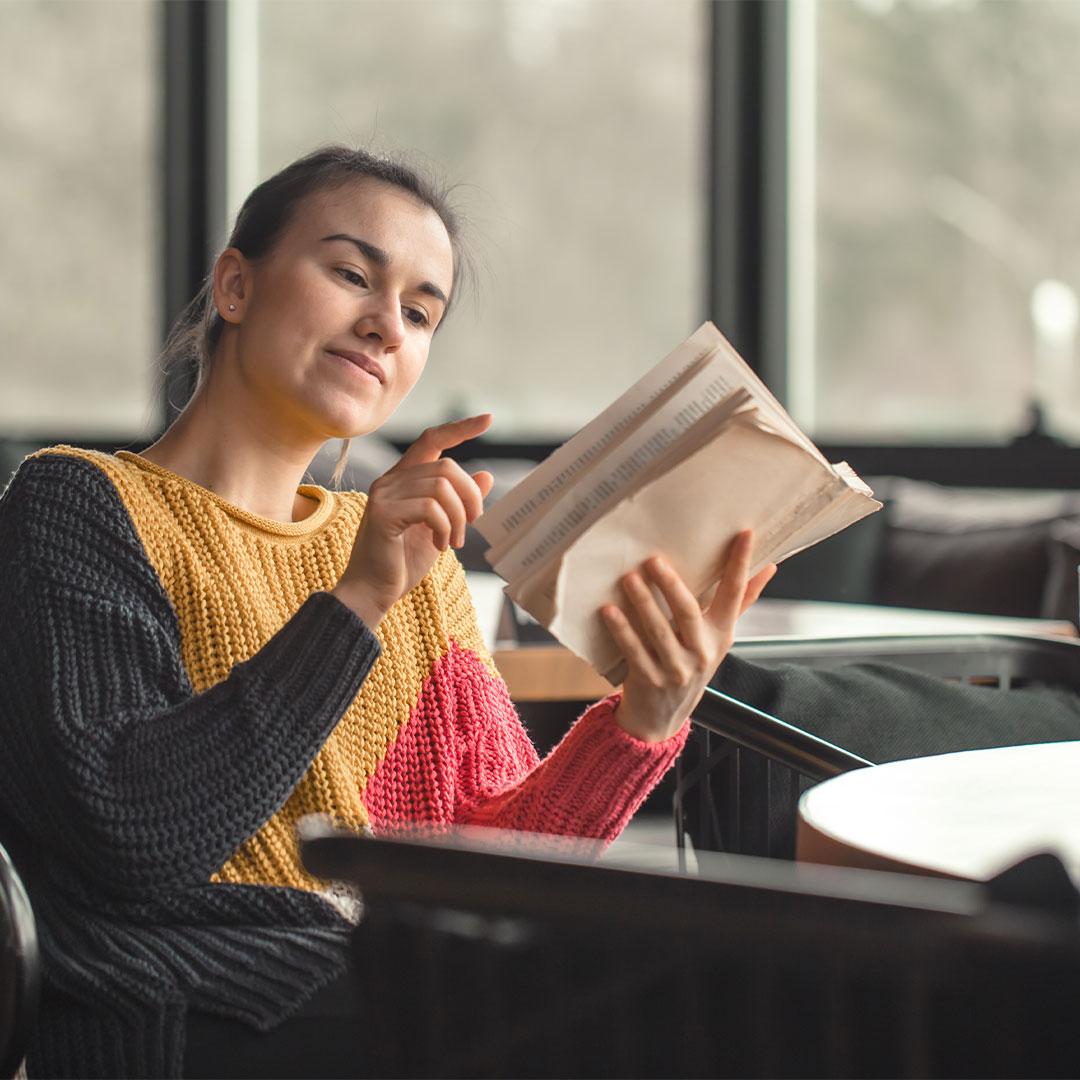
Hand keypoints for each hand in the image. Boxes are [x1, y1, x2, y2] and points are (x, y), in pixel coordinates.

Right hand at [332, 414, 494, 626]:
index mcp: (403, 479)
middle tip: (471, 524)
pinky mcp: (383, 513)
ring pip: (442, 487)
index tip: (488, 420)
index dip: (460, 428)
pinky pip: (431, 508)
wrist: (373, 593)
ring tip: (454, 541)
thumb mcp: (441, 528)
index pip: (432, 440)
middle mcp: (390, 480)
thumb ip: (459, 502)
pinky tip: (440, 545)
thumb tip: (486, 476)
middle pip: (447, 467)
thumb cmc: (402, 563)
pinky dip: (445, 528)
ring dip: (459, 517)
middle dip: (470, 497)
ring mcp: (384, 494)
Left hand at [601, 530, 775, 742]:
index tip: (744, 533)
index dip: (741, 564)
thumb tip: (770, 567)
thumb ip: (740, 601)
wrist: (663, 716)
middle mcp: (702, 651)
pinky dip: (622, 630)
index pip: (735, 595)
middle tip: (652, 559)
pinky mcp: (650, 680)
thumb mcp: (718, 637)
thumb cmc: (691, 663)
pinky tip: (609, 610)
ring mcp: (677, 669)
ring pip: (659, 631)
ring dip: (643, 603)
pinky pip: (635, 651)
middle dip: (671, 585)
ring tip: (628, 578)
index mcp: (721, 634)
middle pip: (689, 613)